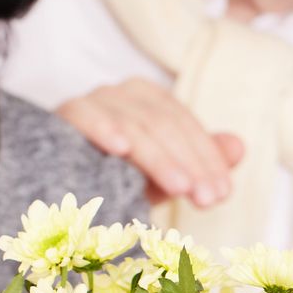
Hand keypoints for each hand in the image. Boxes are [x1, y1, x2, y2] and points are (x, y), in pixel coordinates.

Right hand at [56, 79, 243, 208]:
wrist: (53, 190)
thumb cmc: (109, 183)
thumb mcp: (158, 178)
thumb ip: (197, 163)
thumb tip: (239, 147)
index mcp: (149, 102)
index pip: (185, 125)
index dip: (207, 158)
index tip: (220, 193)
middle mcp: (123, 94)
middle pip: (164, 123)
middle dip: (189, 162)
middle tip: (205, 198)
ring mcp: (93, 100)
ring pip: (134, 121)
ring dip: (158, 157)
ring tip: (178, 187)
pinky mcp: (63, 112)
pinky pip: (84, 114)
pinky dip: (103, 127)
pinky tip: (120, 148)